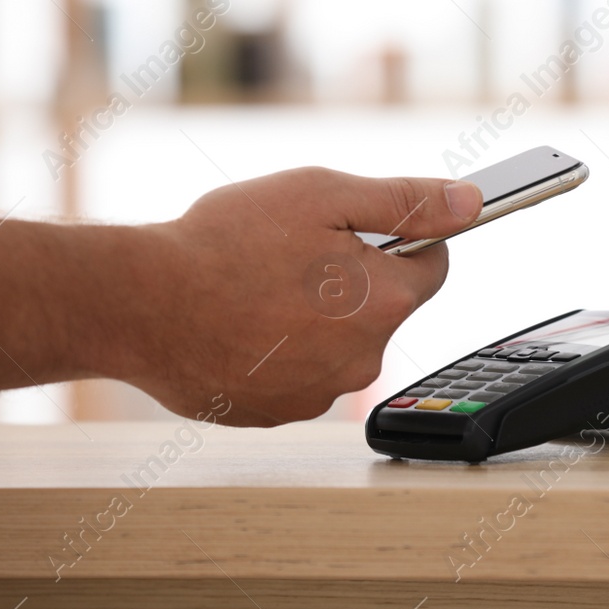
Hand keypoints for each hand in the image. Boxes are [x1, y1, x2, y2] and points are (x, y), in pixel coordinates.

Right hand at [106, 168, 481, 426]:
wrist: (140, 304)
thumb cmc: (225, 244)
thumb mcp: (322, 195)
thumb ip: (404, 201)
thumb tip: (469, 202)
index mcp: (383, 303)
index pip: (433, 264)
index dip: (400, 237)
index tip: (358, 227)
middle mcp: (361, 360)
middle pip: (382, 305)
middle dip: (351, 276)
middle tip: (292, 250)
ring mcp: (317, 394)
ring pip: (337, 340)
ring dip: (313, 314)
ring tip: (256, 285)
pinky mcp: (275, 412)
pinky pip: (297, 371)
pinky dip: (277, 348)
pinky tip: (239, 321)